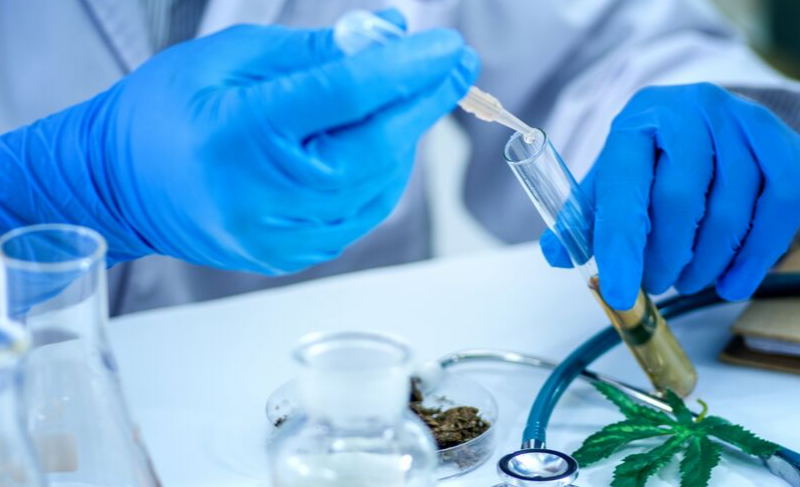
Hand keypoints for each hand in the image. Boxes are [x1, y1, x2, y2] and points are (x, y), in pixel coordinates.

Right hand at [0, 12, 478, 272]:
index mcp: (241, 134)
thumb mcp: (227, 57)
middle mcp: (264, 195)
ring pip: (377, 186)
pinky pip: (359, 214)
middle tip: (457, 67)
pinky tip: (382, 144)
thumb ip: (313, 50)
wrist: (121, 187)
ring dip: (405, 138)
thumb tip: (385, 34)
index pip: (345, 96)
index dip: (406, 68)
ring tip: (409, 98)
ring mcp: (279, 235)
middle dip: (425, 103)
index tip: (447, 47)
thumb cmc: (164, 112)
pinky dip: (381, 175)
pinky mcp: (288, 256)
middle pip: (375, 148)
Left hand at [541, 83, 799, 308]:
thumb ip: (586, 214)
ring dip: (706, 263)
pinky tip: (730, 282)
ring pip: (730, 210)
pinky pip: (780, 210)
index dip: (620, 246)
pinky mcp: (784, 144)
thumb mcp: (614, 176)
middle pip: (679, 200)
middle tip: (655, 285)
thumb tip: (556, 254)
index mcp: (637, 120)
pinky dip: (754, 257)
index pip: (623, 188)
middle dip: (664, 258)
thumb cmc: (656, 158)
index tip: (619, 293)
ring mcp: (743, 123)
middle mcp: (691, 111)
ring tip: (686, 281)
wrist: (714, 122)